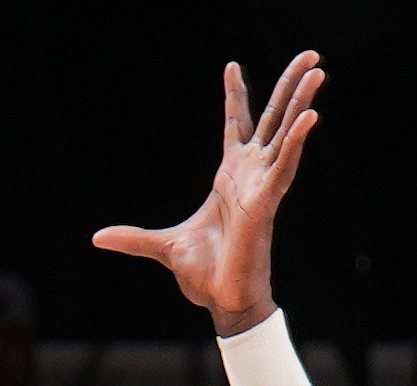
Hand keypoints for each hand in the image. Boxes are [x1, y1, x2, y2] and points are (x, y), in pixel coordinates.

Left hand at [89, 50, 323, 330]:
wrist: (221, 302)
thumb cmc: (203, 274)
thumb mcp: (162, 247)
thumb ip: (133, 238)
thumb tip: (98, 237)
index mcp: (229, 177)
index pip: (236, 125)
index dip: (235, 96)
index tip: (232, 66)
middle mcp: (250, 175)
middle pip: (272, 118)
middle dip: (289, 85)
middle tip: (310, 53)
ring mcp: (262, 187)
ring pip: (286, 134)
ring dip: (302, 102)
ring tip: (318, 70)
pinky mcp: (267, 203)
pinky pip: (286, 166)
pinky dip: (296, 141)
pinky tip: (310, 115)